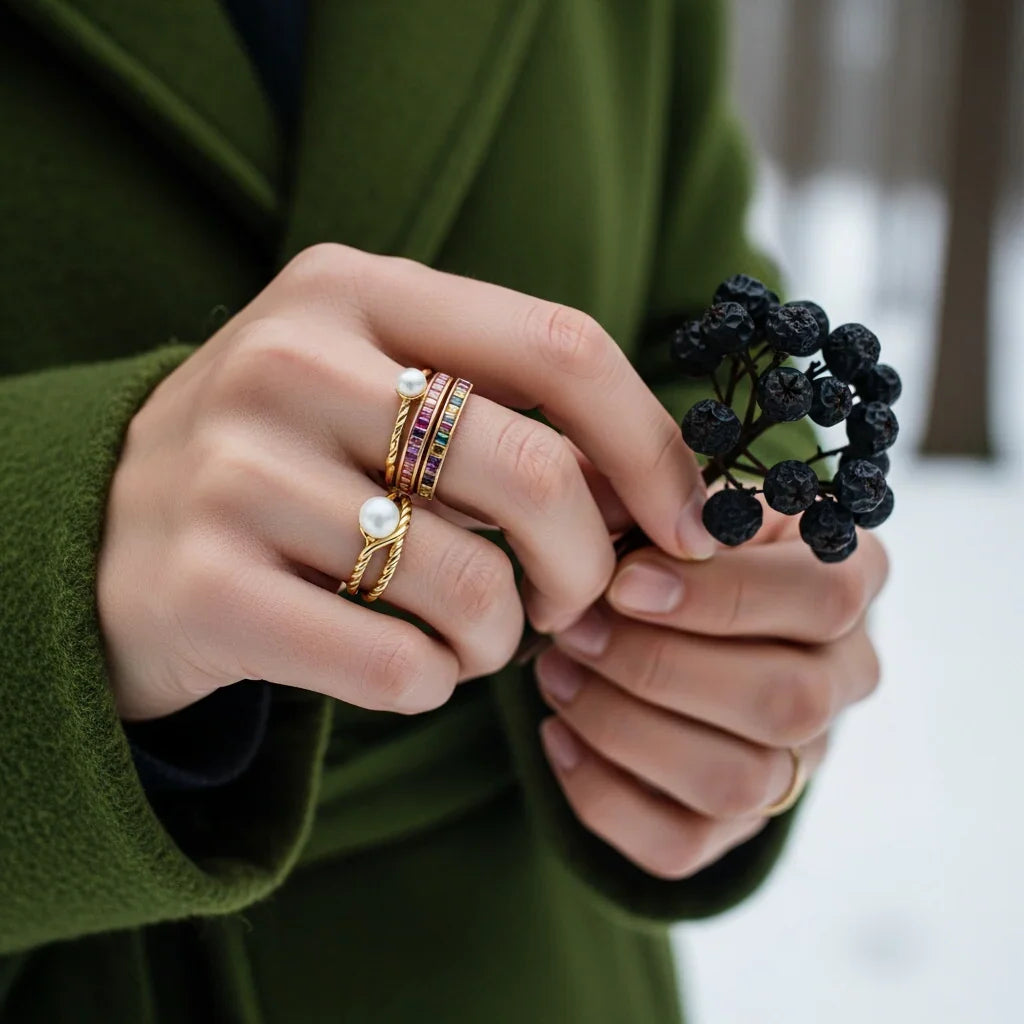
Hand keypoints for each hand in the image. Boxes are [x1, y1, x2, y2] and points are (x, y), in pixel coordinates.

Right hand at [99, 244, 713, 720]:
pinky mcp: (204, 587)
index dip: (654, 444)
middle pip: (536, 471)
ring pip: (471, 584)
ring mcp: (235, 472)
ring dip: (502, 638)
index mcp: (355, 290)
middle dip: (588, 565)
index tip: (690, 525)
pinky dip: (433, 685)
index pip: (562, 346)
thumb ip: (503, 415)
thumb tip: (651, 491)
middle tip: (570, 604)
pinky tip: (409, 670)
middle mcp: (290, 361)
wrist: (108, 539)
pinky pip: (397, 667)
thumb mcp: (379, 395)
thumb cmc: (288, 465)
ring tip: (472, 636)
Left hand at [535, 502, 887, 878]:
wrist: (677, 618)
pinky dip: (601, 792)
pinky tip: (556, 733)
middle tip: (574, 629)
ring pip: (736, 783)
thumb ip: (648, 497)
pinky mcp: (735, 827)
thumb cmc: (677, 544)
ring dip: (624, 726)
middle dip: (659, 666)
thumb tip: (608, 523)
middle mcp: (842, 679)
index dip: (720, 596)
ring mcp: (797, 763)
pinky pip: (678, 844)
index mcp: (848, 579)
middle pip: (786, 702)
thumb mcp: (672, 502)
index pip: (823, 598)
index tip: (624, 583)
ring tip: (555, 671)